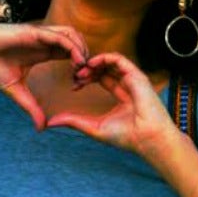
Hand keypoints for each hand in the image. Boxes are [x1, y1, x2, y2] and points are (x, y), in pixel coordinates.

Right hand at [0, 23, 87, 129]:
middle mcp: (43, 41)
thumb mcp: (15, 91)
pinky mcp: (33, 32)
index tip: (78, 85)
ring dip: (82, 50)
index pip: (69, 53)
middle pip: (75, 41)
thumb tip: (41, 128)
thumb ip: (30, 106)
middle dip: (85, 57)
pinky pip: (59, 36)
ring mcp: (39, 35)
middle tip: (85, 77)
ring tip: (82, 69)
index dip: (78, 66)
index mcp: (41, 51)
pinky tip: (76, 62)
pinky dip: (72, 47)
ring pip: (71, 34)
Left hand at [45, 52, 177, 155]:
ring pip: (111, 61)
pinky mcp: (137, 76)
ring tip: (81, 69)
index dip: (86, 79)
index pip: (102, 79)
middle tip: (74, 75)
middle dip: (87, 70)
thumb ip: (74, 121)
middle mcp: (128, 85)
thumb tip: (51, 122)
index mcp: (122, 96)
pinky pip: (119, 59)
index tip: (73, 86)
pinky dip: (104, 58)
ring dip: (94, 62)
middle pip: (105, 69)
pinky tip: (92, 64)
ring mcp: (133, 80)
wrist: (146, 139)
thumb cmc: (126, 137)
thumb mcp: (94, 127)